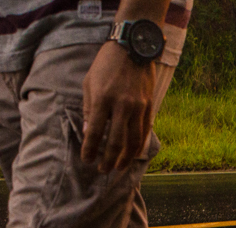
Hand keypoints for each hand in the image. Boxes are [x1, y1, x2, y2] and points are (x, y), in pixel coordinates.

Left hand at [81, 41, 155, 171]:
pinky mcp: (149, 107)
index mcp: (103, 99)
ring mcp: (138, 107)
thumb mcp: (90, 83)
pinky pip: (144, 132)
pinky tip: (132, 154)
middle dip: (108, 160)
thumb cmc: (106, 65)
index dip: (90, 150)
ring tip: (118, 167)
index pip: (95, 132)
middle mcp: (122, 106)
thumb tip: (89, 133)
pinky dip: (138, 146)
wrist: (132, 48)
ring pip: (133, 141)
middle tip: (102, 170)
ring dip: (125, 158)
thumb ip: (89, 110)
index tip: (86, 160)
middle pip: (115, 142)